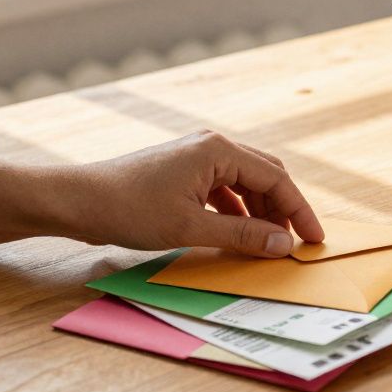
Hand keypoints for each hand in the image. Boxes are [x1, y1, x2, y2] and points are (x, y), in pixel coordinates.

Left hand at [63, 130, 323, 257]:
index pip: (276, 179)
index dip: (299, 211)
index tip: (314, 240)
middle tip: (294, 243)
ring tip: (266, 243)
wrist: (77, 200)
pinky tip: (236, 234)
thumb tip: (283, 245)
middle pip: (265, 175)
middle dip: (283, 209)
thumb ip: (242, 235)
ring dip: (260, 212)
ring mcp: (196, 156)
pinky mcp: (183, 171)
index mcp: (218, 150)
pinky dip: (237, 211)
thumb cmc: (129, 209)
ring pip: (245, 183)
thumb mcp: (191, 228)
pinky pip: (224, 189)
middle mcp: (211, 146)